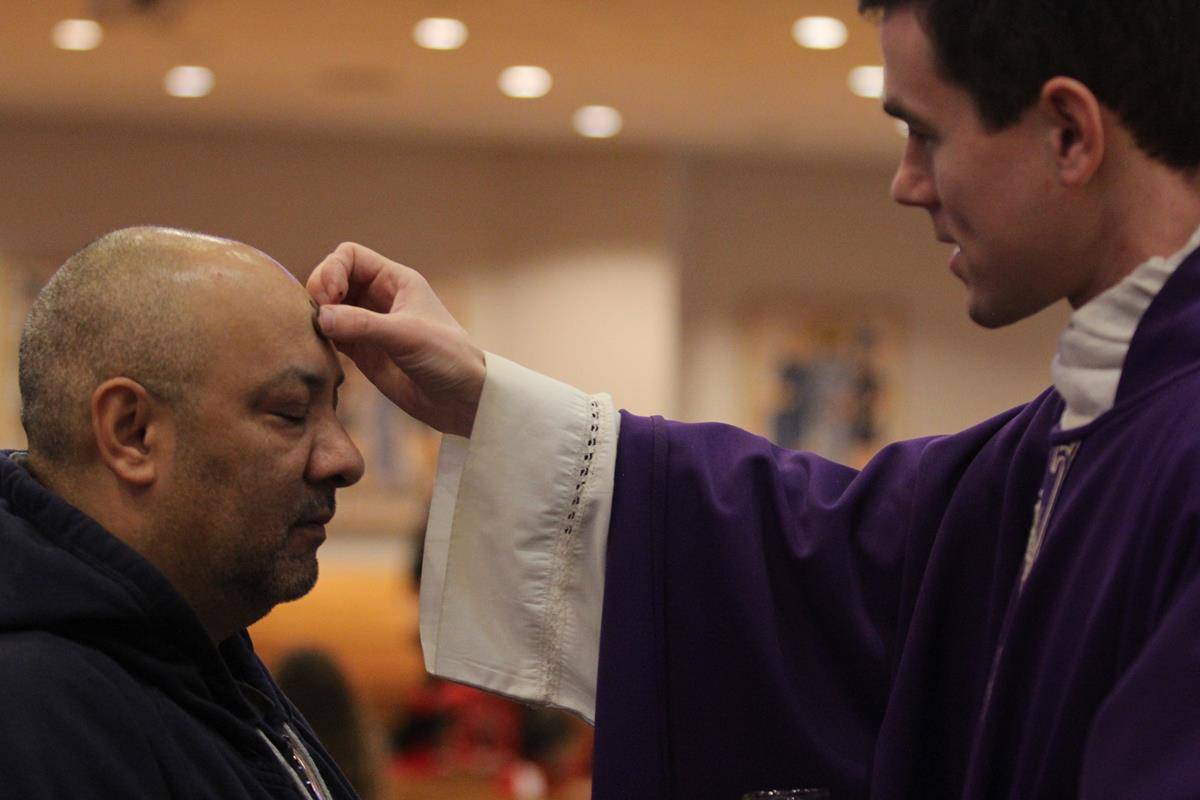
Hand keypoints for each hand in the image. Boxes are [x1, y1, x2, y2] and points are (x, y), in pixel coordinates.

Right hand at [307, 243, 484, 436]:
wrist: (463, 400)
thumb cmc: (448, 358)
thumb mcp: (407, 335)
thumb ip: (363, 324)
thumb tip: (320, 317)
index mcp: (396, 281)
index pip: (350, 256)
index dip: (332, 269)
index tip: (329, 296)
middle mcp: (379, 298)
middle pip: (333, 278)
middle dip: (319, 292)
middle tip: (317, 317)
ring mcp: (369, 325)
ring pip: (328, 308)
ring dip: (315, 316)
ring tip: (314, 333)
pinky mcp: (362, 352)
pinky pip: (330, 336)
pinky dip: (319, 339)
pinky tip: (319, 349)